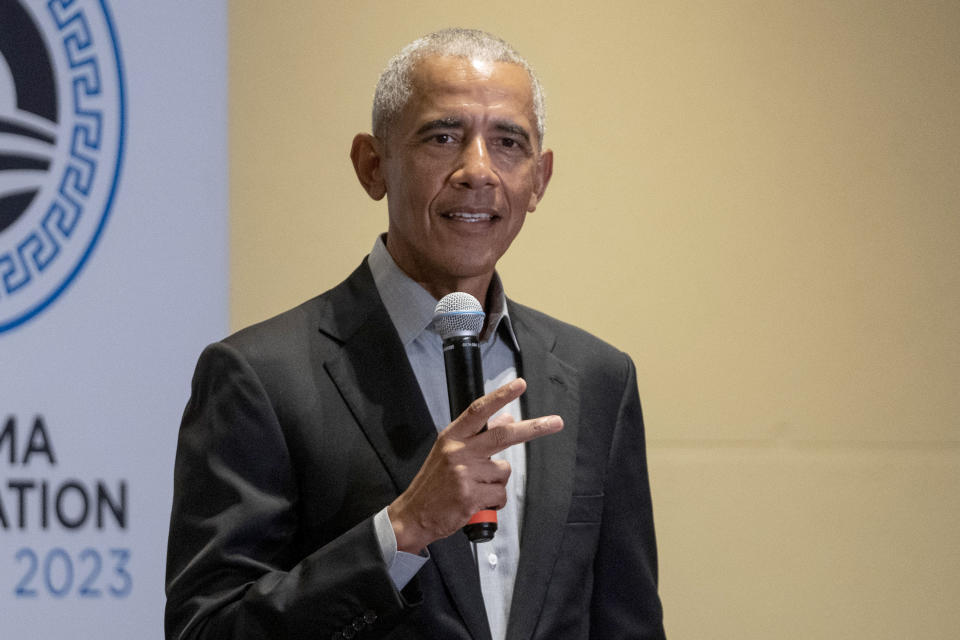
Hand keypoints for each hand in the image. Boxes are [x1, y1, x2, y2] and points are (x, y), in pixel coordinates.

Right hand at [387, 378, 562, 552]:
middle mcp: (458, 451)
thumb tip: (506, 418)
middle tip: (556, 422)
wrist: (415, 514)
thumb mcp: (450, 452)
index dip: (500, 396)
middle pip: (503, 436)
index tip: (520, 385)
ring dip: (497, 482)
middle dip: (533, 428)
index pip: (479, 411)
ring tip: (476, 488)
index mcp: (452, 436)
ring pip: (503, 472)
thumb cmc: (434, 483)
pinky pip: (500, 495)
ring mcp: (465, 474)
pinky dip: (495, 501)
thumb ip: (477, 435)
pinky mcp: (471, 496)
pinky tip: (478, 502)